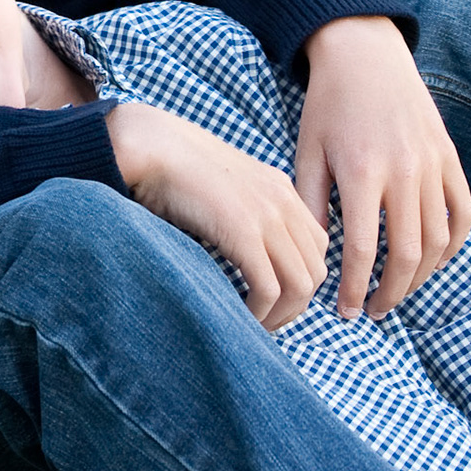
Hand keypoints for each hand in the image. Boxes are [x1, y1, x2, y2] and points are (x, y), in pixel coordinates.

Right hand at [107, 102, 329, 329]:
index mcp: (281, 189)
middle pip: (316, 271)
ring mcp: (267, 217)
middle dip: (295, 306)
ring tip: (253, 325)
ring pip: (300, 286)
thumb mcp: (224, 187)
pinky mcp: (245, 233)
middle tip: (265, 321)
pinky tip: (240, 315)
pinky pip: (269, 288)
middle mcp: (283, 202)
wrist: (152, 146)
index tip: (276, 299)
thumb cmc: (174, 169)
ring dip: (280, 315)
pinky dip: (259, 312)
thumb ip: (243, 211)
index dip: (303, 280)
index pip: (318, 247)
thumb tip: (242, 248)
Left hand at [296, 16, 470, 319]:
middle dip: (391, 293)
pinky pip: (463, 213)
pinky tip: (432, 261)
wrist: (366, 57)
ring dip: (420, 276)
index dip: (356, 289)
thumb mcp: (308, 152)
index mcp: (362, 173)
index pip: (364, 250)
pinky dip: (453, 245)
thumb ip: (312, 204)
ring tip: (398, 293)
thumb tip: (314, 255)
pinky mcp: (450, 158)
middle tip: (374, 313)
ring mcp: (433, 165)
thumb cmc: (327, 106)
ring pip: (439, 240)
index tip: (345, 312)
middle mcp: (404, 173)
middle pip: (408, 255)